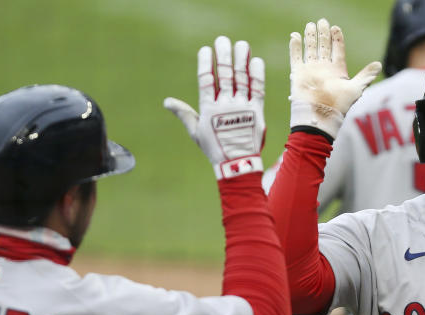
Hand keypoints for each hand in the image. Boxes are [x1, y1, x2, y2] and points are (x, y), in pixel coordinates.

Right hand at [164, 36, 265, 179]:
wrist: (236, 164)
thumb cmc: (215, 149)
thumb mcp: (196, 132)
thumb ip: (184, 113)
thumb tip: (167, 102)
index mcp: (209, 108)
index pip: (207, 80)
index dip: (206, 63)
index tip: (206, 49)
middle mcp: (226, 104)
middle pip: (225, 74)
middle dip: (224, 55)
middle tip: (223, 40)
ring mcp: (242, 107)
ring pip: (242, 78)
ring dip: (241, 59)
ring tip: (241, 44)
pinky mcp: (257, 111)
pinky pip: (257, 89)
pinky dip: (257, 75)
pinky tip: (256, 61)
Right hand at [288, 18, 381, 138]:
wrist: (319, 115)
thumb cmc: (339, 105)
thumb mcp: (356, 89)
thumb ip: (365, 75)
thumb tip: (379, 64)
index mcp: (337, 71)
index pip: (337, 50)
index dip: (337, 39)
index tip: (336, 28)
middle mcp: (324, 69)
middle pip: (323, 47)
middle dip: (323, 34)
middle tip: (323, 21)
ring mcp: (311, 70)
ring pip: (310, 49)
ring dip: (310, 37)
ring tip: (310, 25)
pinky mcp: (299, 74)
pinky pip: (296, 57)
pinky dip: (295, 46)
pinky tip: (295, 35)